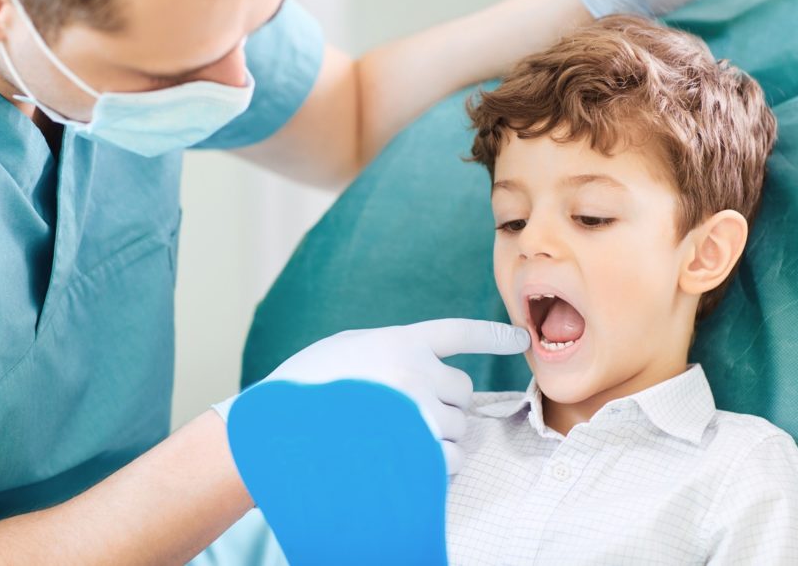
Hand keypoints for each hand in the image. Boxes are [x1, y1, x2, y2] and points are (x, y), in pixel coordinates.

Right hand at [215, 319, 529, 473]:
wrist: (277, 427)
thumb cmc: (307, 385)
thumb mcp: (348, 348)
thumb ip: (389, 350)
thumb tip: (423, 364)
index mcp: (398, 342)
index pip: (459, 332)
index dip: (493, 336)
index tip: (520, 339)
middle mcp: (415, 373)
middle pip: (463, 391)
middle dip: (446, 403)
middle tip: (410, 411)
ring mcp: (416, 414)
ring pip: (459, 428)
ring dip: (439, 434)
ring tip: (398, 435)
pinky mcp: (414, 451)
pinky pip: (449, 460)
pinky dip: (437, 464)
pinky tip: (409, 459)